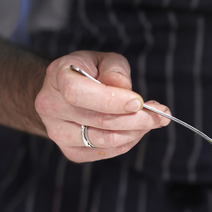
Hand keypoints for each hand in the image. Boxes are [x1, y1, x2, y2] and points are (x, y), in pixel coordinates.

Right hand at [35, 51, 169, 162]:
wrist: (64, 93)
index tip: (139, 102)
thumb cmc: (88, 72)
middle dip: (137, 119)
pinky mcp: (70, 151)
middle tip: (161, 114)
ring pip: (105, 140)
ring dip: (136, 132)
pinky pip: (105, 152)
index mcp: (57, 76)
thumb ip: (115, 70)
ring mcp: (57, 132)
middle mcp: (51, 106)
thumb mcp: (103, 60)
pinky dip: (127, 142)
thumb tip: (124, 88)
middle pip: (99, 121)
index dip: (111, 100)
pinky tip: (136, 130)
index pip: (79, 93)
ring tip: (152, 120)